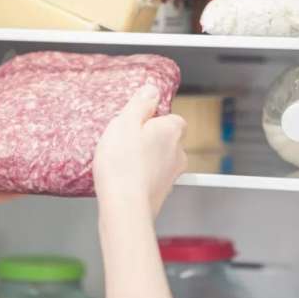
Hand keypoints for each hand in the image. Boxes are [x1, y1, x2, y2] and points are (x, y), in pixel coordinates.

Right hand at [94, 84, 187, 217]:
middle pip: (165, 139)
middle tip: (124, 141)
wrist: (125, 207)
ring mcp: (172, 175)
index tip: (136, 122)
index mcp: (172, 130)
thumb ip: (140, 104)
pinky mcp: (162, 192)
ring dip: (145, 158)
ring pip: (159, 159)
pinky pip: (152, 177)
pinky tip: (123, 178)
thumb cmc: (123, 165)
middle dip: (148, 139)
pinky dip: (141, 176)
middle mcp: (178, 152)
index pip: (172, 118)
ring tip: (120, 161)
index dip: (153, 119)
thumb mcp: (125, 122)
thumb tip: (152, 90)